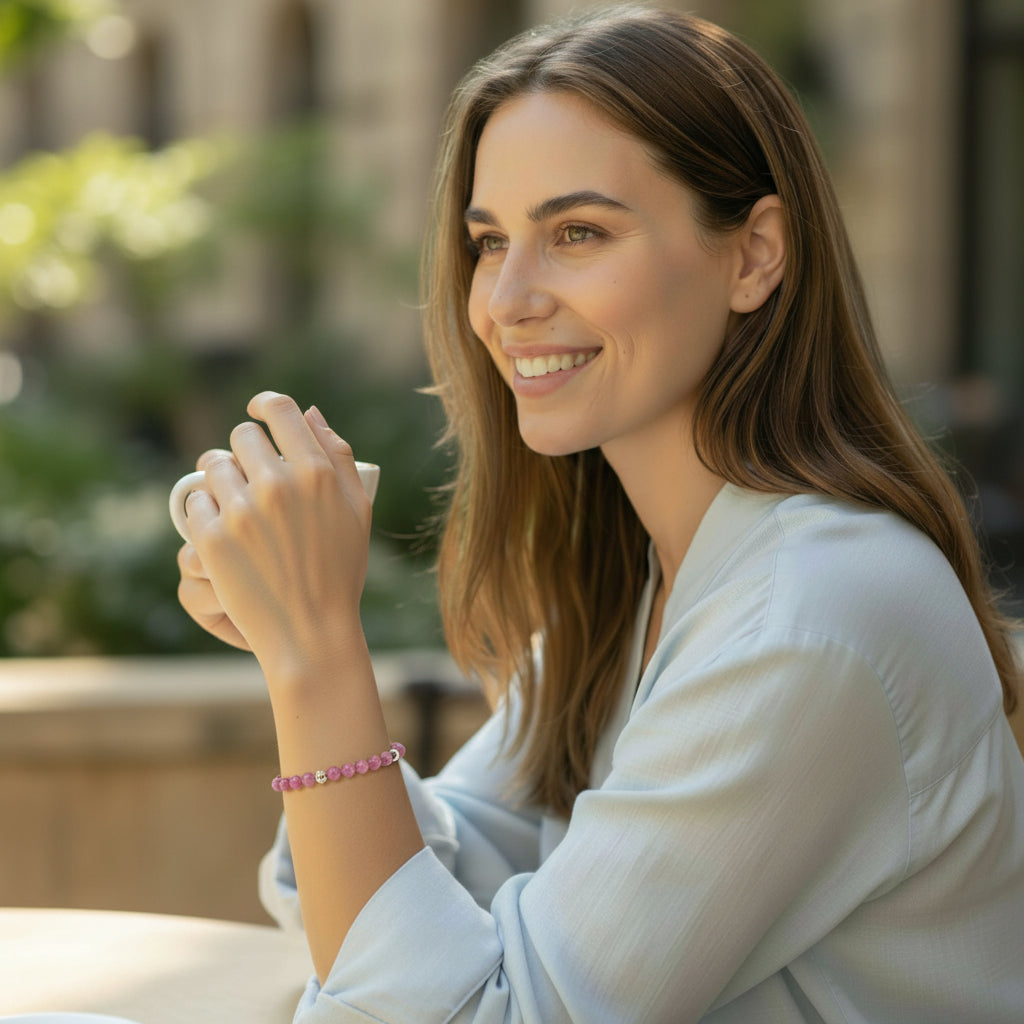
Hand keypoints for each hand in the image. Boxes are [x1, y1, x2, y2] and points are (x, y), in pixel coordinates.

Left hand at [177, 392, 371, 683]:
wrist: (311, 631)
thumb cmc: (339, 572)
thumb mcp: (357, 511)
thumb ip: (339, 456)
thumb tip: (310, 413)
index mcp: (317, 473)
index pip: (279, 410)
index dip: (263, 404)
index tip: (256, 412)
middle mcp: (278, 485)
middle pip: (242, 436)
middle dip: (243, 450)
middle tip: (247, 474)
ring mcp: (242, 512)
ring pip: (212, 466)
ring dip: (219, 479)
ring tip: (232, 504)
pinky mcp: (213, 540)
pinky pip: (195, 503)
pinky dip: (204, 513)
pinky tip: (222, 532)